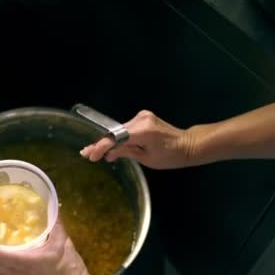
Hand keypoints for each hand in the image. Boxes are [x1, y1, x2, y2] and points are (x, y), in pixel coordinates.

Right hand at [80, 110, 195, 168]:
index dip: (102, 146)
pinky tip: (109, 145)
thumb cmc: (171, 156)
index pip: (116, 137)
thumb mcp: (147, 159)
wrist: (188, 144)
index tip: (91, 156)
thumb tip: (108, 154)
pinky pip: (126, 128)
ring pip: (119, 129)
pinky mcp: (143, 117)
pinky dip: (118, 136)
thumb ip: (126, 152)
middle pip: (115, 132)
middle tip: (86, 153)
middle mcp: (141, 119)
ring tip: (94, 152)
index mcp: (144, 131)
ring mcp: (142, 116)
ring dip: (109, 140)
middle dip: (101, 143)